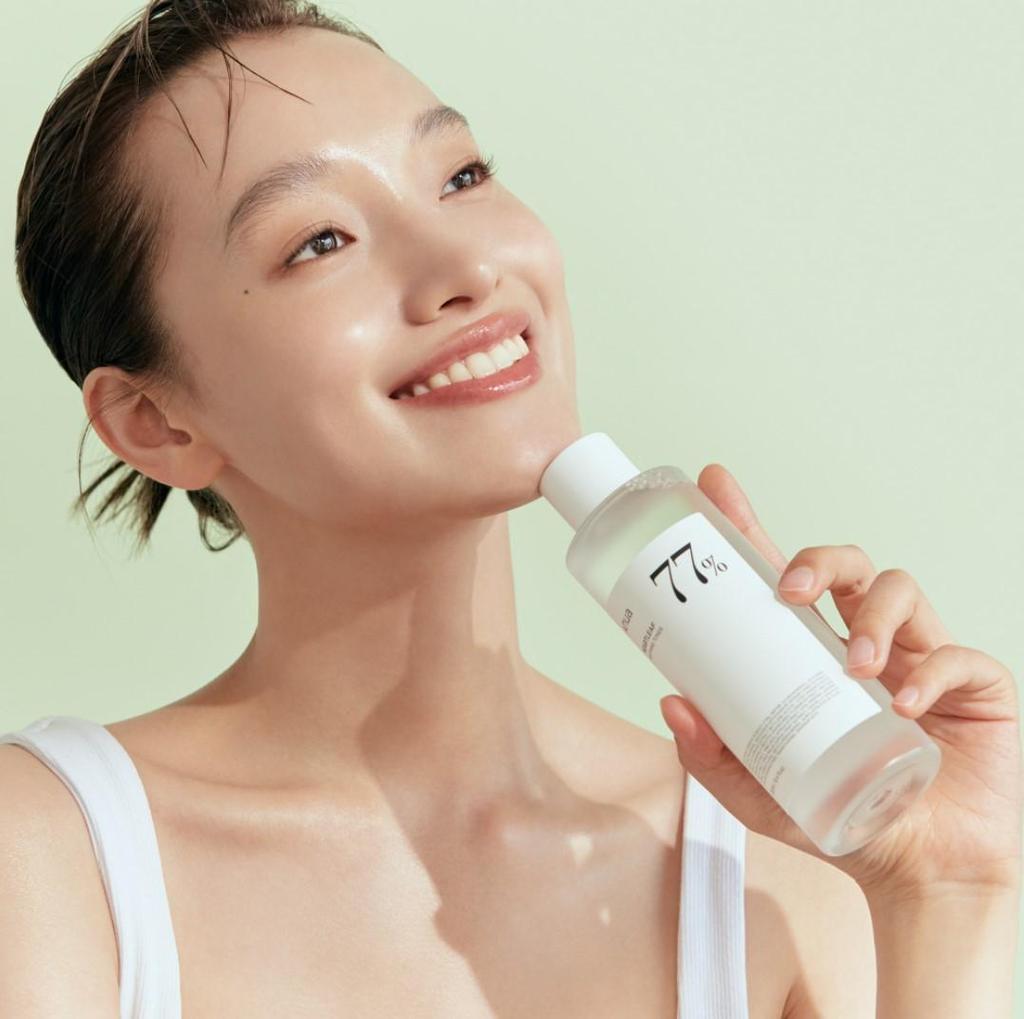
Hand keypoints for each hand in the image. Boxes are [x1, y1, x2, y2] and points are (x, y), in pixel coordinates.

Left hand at [659, 463, 1022, 900]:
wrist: (921, 872)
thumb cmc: (842, 820)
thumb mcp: (759, 792)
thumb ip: (711, 755)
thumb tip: (670, 699)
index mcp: (812, 655)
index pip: (780, 577)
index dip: (749, 526)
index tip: (713, 485)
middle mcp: (865, 642)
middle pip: (844, 564)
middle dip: (816, 559)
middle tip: (790, 591)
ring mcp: (920, 657)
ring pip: (899, 589)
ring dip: (873, 617)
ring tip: (855, 667)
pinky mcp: (976, 685)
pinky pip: (958, 655)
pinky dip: (931, 672)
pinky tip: (906, 705)